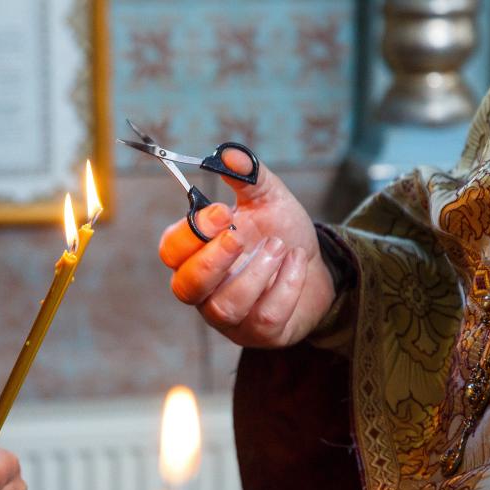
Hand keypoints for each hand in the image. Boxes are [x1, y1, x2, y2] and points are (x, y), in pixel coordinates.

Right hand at [158, 149, 335, 347]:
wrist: (319, 267)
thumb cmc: (281, 233)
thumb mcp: (267, 199)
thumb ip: (248, 176)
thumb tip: (230, 153)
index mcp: (195, 253)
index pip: (170, 250)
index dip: (190, 234)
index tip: (222, 213)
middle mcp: (204, 289)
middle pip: (186, 286)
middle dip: (213, 261)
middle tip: (240, 236)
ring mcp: (230, 317)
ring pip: (226, 306)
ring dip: (256, 273)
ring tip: (281, 247)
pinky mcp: (259, 335)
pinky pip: (264, 318)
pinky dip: (285, 286)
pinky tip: (297, 263)